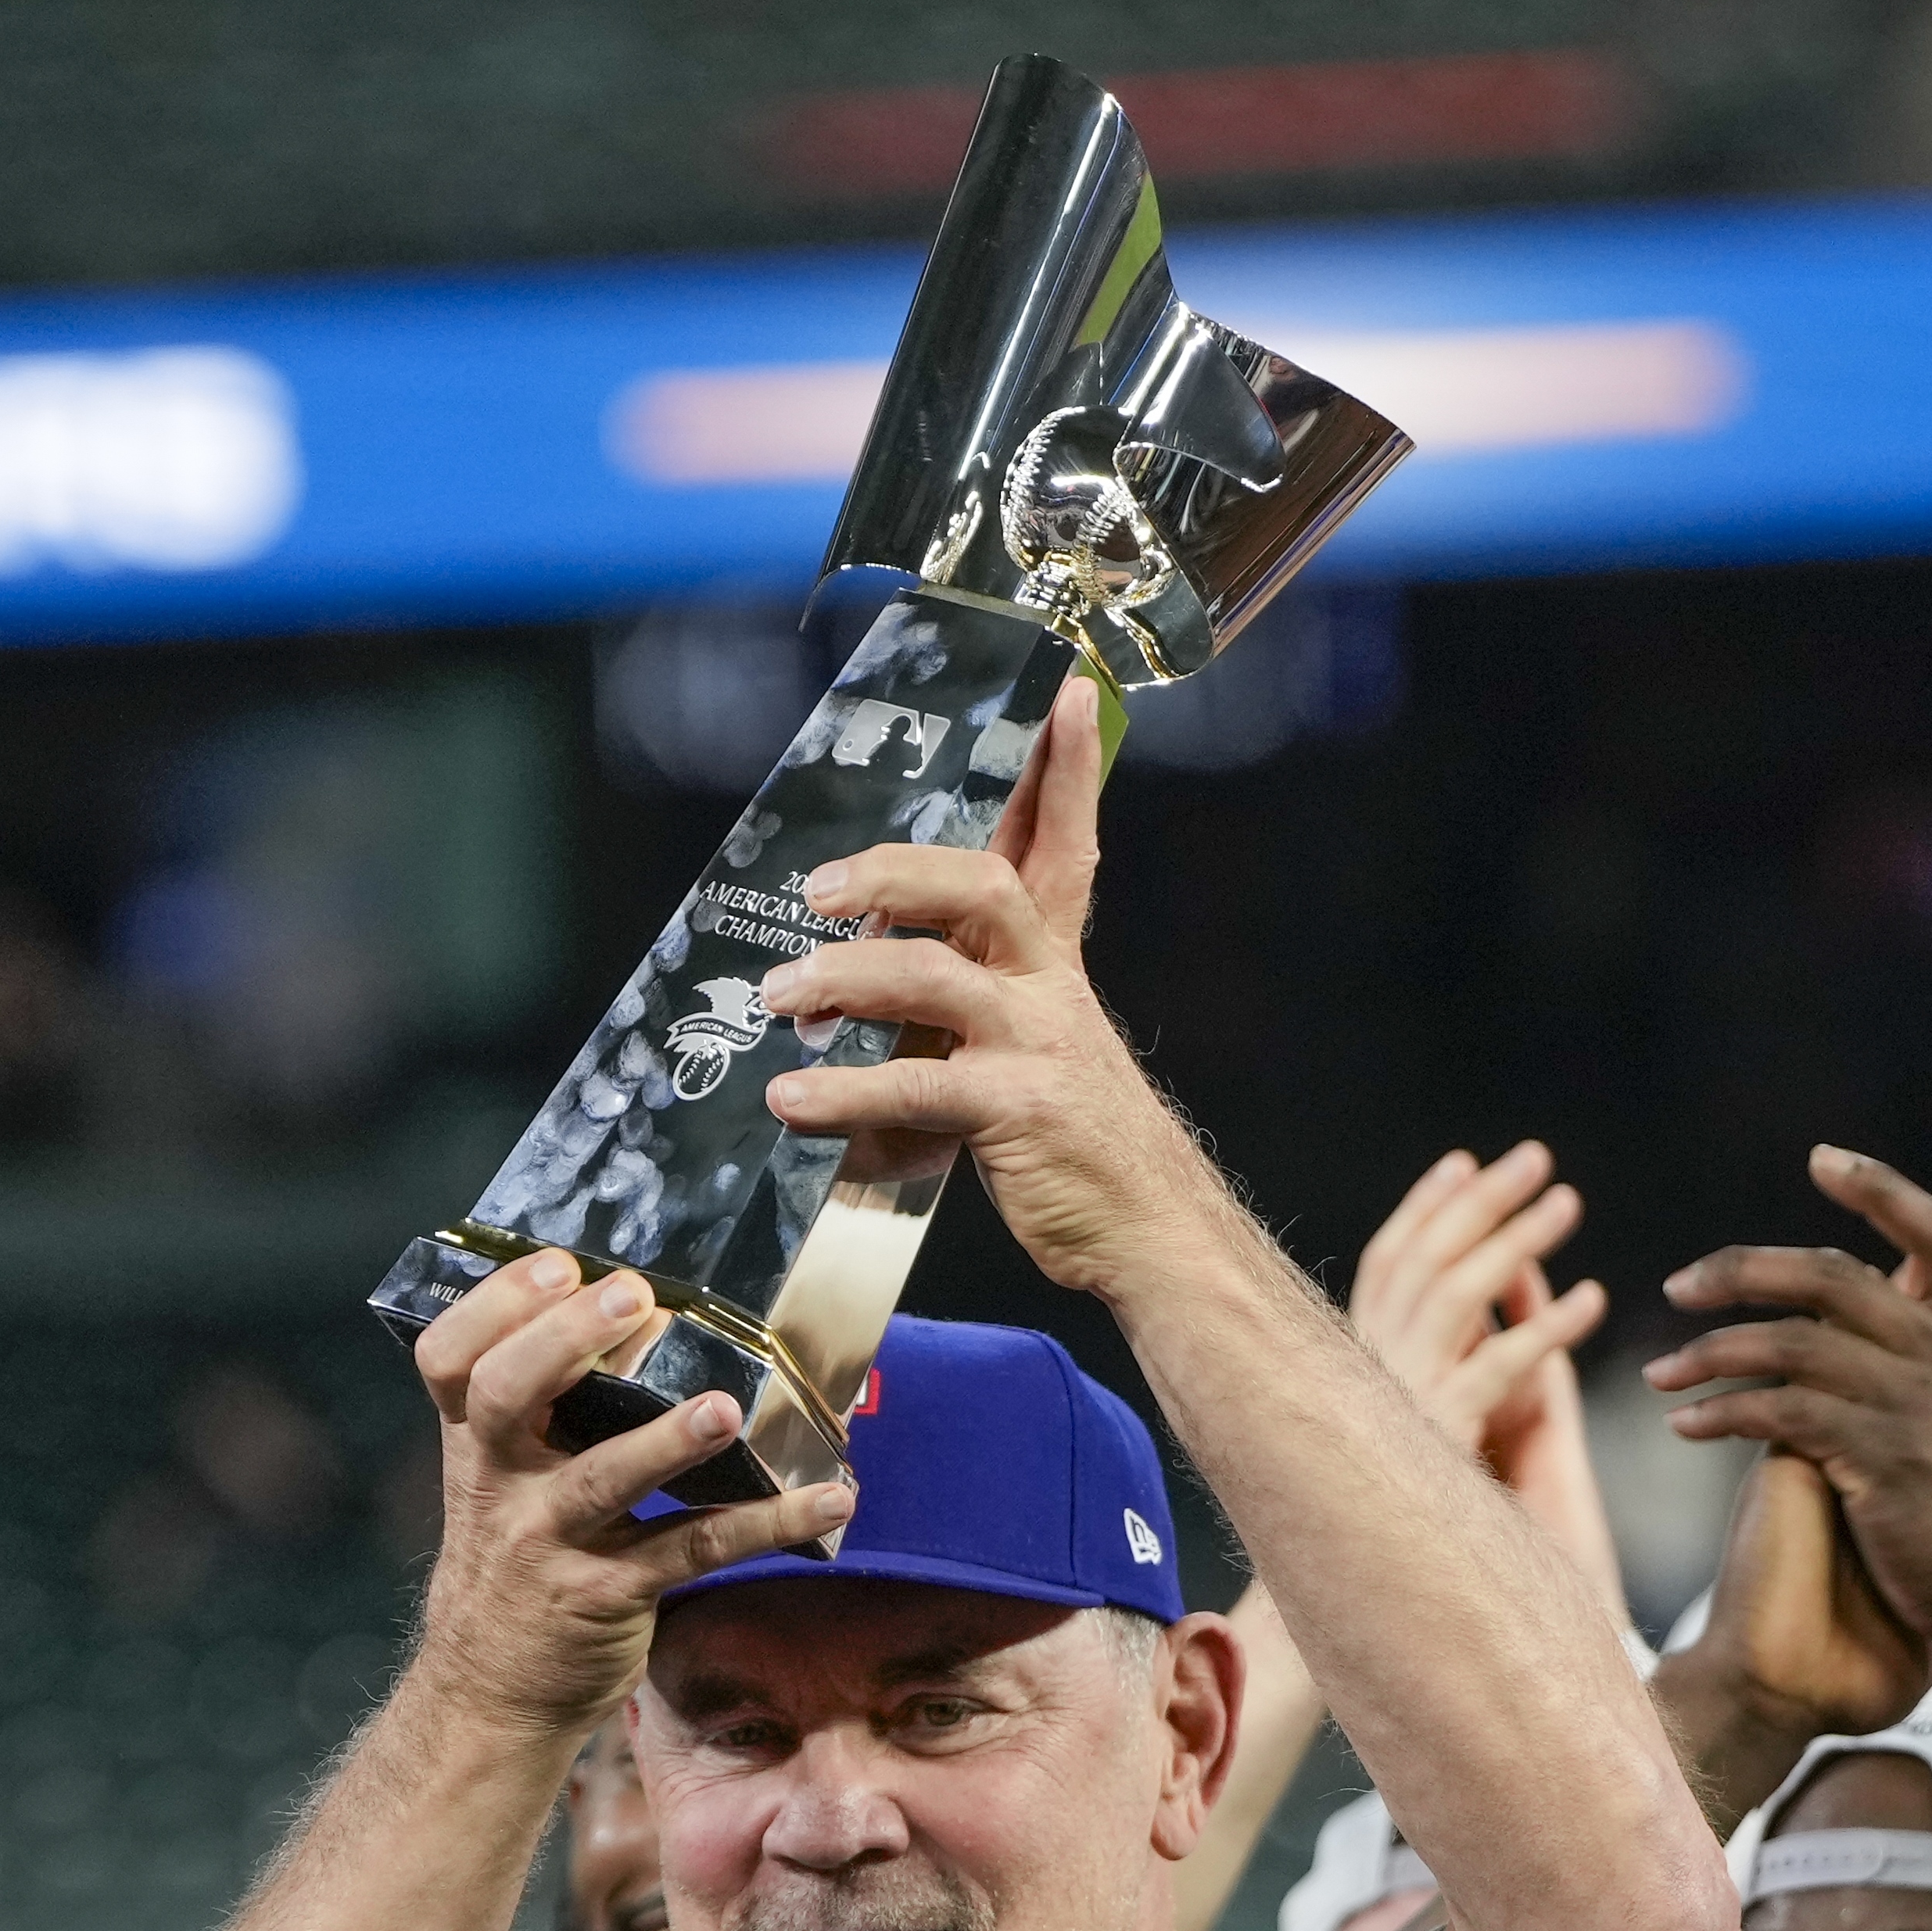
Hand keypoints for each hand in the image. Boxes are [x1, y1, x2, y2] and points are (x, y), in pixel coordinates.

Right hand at [400, 1253, 859, 1739]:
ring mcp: (551, 1543)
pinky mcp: (608, 1596)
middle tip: (633, 1298)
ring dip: (666, 1440)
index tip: (558, 1263)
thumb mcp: (496, 1487)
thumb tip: (628, 1320)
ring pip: (601, 1480)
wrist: (490, 1697)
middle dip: (564, 1341)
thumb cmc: (511, 1569)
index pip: (450, 1359)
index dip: (494, 1305)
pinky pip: (691, 1551)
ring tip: (723, 1406)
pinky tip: (828, 1502)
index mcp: (474, 1446)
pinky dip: (767, 1524)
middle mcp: (501, 1488)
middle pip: (505, 1396)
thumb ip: (539, 1418)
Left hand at [756, 699, 1222, 1305]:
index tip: (1069, 696)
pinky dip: (841, 1091)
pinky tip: (792, 1101)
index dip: (1069, 771)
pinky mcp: (1014, 1110)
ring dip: (842, 979)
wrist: (1151, 1234)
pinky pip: (913, 1085)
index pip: (1066, 845)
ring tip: (780, 996)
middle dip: (894, 873)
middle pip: (982, 886)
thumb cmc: (1076, 1145)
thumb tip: (869, 969)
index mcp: (1056, 967)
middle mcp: (1050, 990)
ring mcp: (1036, 1046)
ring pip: (933, 975)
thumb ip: (966, 1004)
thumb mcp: (1037, 1050)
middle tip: (819, 890)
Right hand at [1345, 1142, 1628, 1617]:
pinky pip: (1498, 1372)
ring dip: (1513, 1242)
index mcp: (1356, 1364)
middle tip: (1536, 1158)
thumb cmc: (1406, 1520)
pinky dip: (1545, 1330)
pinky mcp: (1437, 1443)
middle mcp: (1365, 1373)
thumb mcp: (1422, 1428)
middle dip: (1477, 1203)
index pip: (1385, 1263)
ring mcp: (1397, 1404)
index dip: (1423, 1210)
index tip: (1464, 1161)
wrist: (1391, 1607)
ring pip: (1453, 1297)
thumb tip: (1480, 1307)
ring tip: (1569, 1203)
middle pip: (1421, 1260)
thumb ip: (1441, 1368)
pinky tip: (1591, 1303)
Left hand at [1650, 1146, 1931, 1700]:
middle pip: (1830, 1275)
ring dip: (1710, 1354)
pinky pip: (1778, 1413)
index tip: (1821, 1158)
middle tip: (1678, 1287)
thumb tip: (1887, 1295)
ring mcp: (1913, 1403)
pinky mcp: (1879, 1457)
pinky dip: (1720, 1414)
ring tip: (1658, 1375)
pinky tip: (1683, 1426)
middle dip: (1742, 1271)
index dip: (1879, 1186)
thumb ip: (1926, 1349)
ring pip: (1791, 1343)